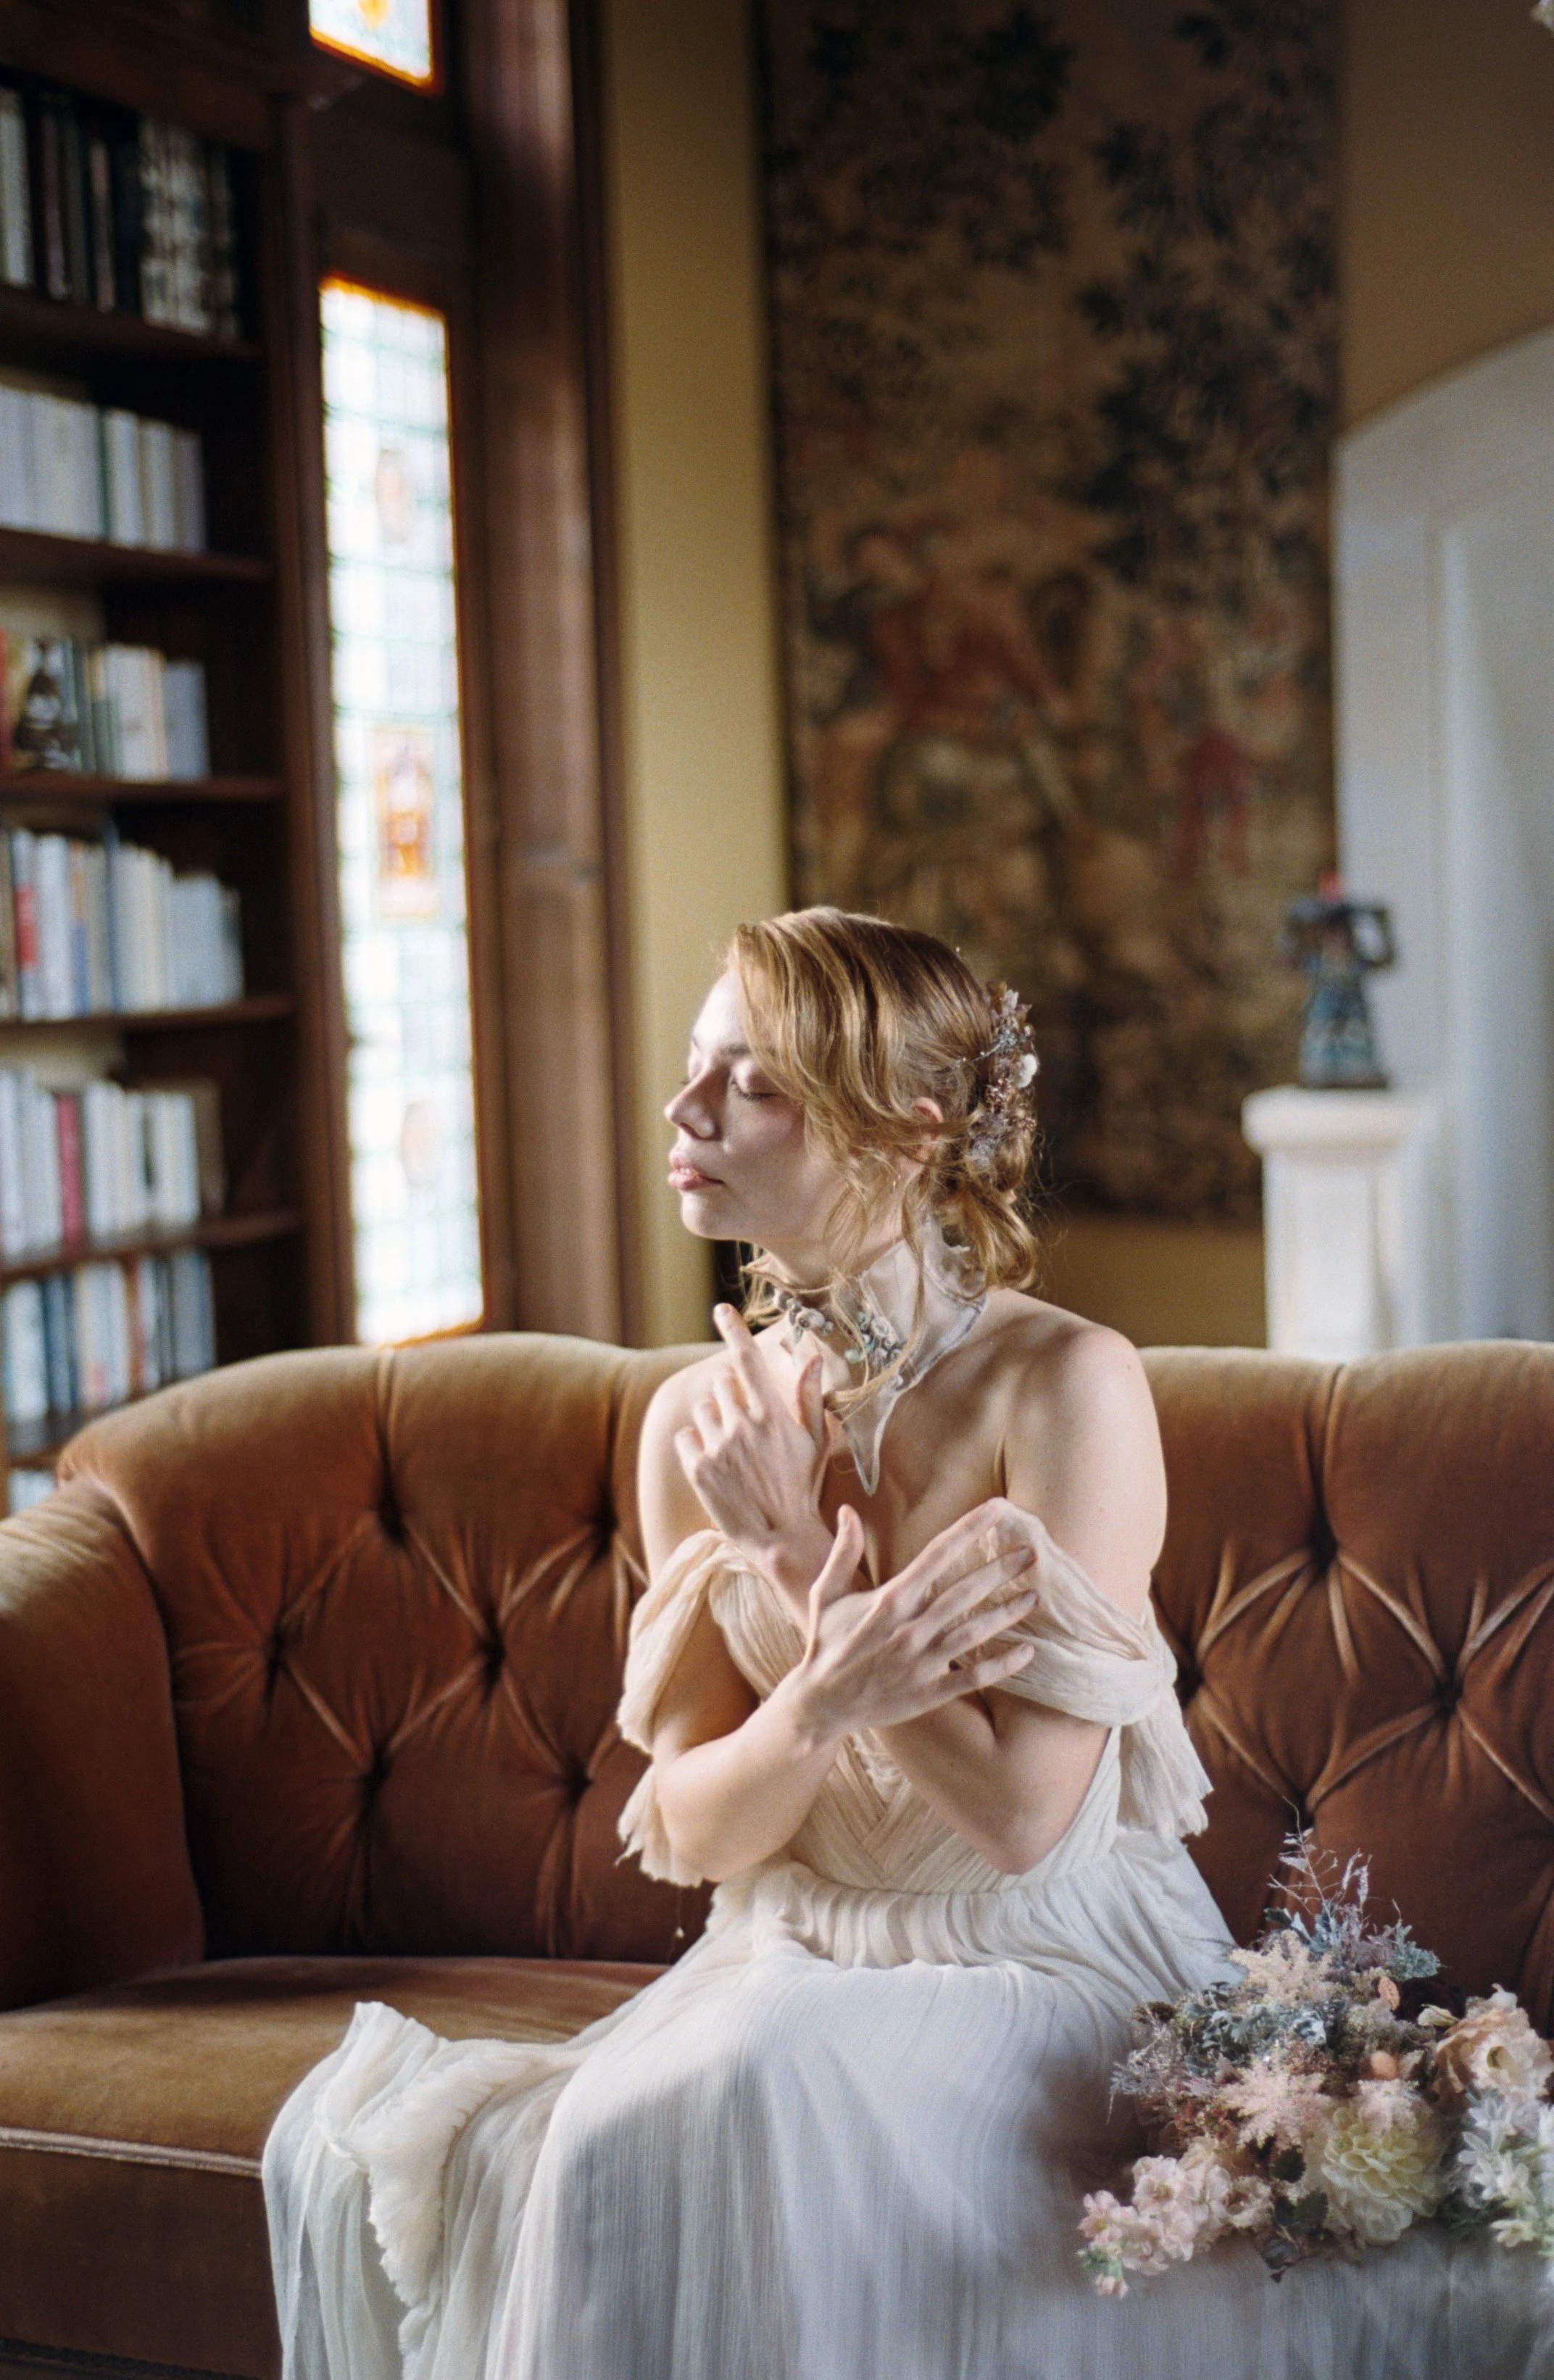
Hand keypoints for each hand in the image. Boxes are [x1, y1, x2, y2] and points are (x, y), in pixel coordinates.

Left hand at [674, 1306, 834, 1594]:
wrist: (781, 1538)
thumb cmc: (803, 1487)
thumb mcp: (815, 1442)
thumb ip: (810, 1397)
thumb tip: (813, 1356)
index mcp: (772, 1414)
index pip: (748, 1359)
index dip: (733, 1329)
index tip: (720, 1309)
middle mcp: (742, 1425)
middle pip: (721, 1385)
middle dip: (730, 1397)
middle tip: (746, 1427)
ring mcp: (718, 1447)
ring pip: (703, 1411)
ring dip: (713, 1422)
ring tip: (734, 1452)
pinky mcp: (697, 1468)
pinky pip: (685, 1436)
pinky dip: (695, 1444)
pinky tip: (715, 1462)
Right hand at [781, 1502, 1038, 1746]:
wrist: (821, 1704)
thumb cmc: (826, 1643)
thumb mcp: (827, 1594)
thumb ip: (843, 1551)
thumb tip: (847, 1510)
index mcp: (890, 1599)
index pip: (937, 1554)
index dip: (970, 1529)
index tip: (998, 1509)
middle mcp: (909, 1627)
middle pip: (965, 1591)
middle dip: (1001, 1570)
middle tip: (1031, 1554)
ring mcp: (921, 1661)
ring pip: (975, 1632)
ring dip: (1007, 1612)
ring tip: (1034, 1596)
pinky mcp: (928, 1692)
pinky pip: (973, 1676)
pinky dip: (1002, 1665)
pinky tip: (1027, 1651)